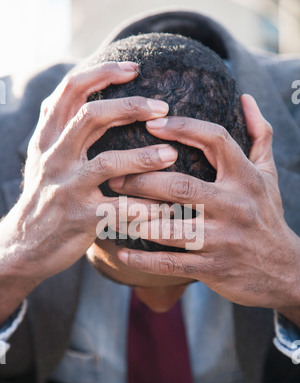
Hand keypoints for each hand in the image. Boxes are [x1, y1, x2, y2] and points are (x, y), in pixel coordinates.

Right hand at [0, 61, 176, 319]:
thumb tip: (74, 98)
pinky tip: (164, 207)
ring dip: (144, 157)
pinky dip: (144, 207)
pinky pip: (118, 209)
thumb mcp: (43, 159)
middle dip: (132, 107)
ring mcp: (66, 187)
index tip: (133, 68)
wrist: (23, 245)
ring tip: (171, 155)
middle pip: (92, 116)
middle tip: (163, 108)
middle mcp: (54, 157)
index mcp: (48, 138)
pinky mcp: (79, 218)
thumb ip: (60, 130)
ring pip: (108, 162)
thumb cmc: (43, 198)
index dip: (103, 73)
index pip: (72, 91)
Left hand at [110, 95, 299, 314]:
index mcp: (246, 178)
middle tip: (114, 174)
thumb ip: (258, 135)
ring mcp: (223, 240)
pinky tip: (121, 253)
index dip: (182, 128)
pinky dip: (144, 260)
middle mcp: (235, 206)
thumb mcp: (268, 175)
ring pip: (170, 227)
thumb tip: (246, 98)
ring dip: (136, 219)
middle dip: (142, 179)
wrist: (284, 271)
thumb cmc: (268, 216)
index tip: (151, 123)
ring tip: (111, 210)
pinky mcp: (213, 268)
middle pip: (180, 186)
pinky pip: (171, 263)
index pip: (215, 140)